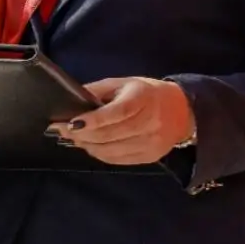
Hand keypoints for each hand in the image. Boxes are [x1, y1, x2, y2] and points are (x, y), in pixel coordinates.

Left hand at [48, 78, 193, 165]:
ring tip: (75, 139)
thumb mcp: (124, 83)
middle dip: (82, 135)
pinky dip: (100, 154)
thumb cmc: (147, 93)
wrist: (182, 111)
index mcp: (144, 97)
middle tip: (62, 131)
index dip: (93, 120)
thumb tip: (69, 102)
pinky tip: (92, 146)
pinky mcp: (151, 156)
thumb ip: (97, 91)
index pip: (117, 112)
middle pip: (110, 135)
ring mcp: (152, 142)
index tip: (70, 123)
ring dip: (88, 146)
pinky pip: (118, 160)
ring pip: (111, 150)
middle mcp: (151, 121)